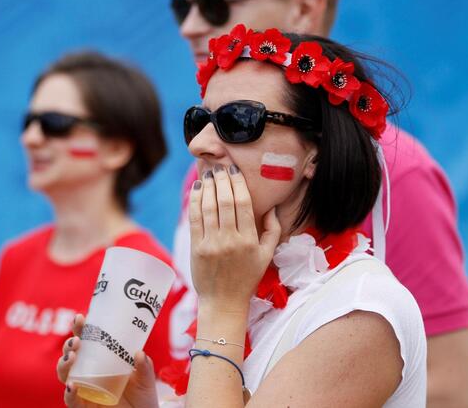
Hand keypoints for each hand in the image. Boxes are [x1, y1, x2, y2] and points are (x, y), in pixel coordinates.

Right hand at [56, 314, 158, 407]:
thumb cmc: (142, 397)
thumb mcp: (146, 380)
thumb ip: (144, 367)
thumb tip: (139, 353)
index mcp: (100, 360)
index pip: (86, 341)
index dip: (80, 329)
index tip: (81, 318)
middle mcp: (88, 373)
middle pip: (70, 355)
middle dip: (69, 345)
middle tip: (77, 340)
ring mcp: (84, 390)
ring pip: (65, 375)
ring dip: (64, 364)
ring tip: (73, 356)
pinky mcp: (84, 407)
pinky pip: (71, 401)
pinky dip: (69, 393)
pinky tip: (72, 385)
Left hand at [189, 165, 280, 309]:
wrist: (223, 301)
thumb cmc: (247, 277)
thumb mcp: (267, 255)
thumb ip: (273, 230)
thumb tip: (270, 206)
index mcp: (249, 240)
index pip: (243, 204)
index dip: (238, 183)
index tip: (234, 170)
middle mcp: (230, 240)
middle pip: (225, 201)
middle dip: (221, 180)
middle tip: (219, 166)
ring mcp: (211, 244)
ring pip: (208, 207)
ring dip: (208, 186)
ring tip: (208, 173)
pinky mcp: (196, 248)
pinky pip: (195, 218)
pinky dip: (195, 200)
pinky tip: (198, 188)